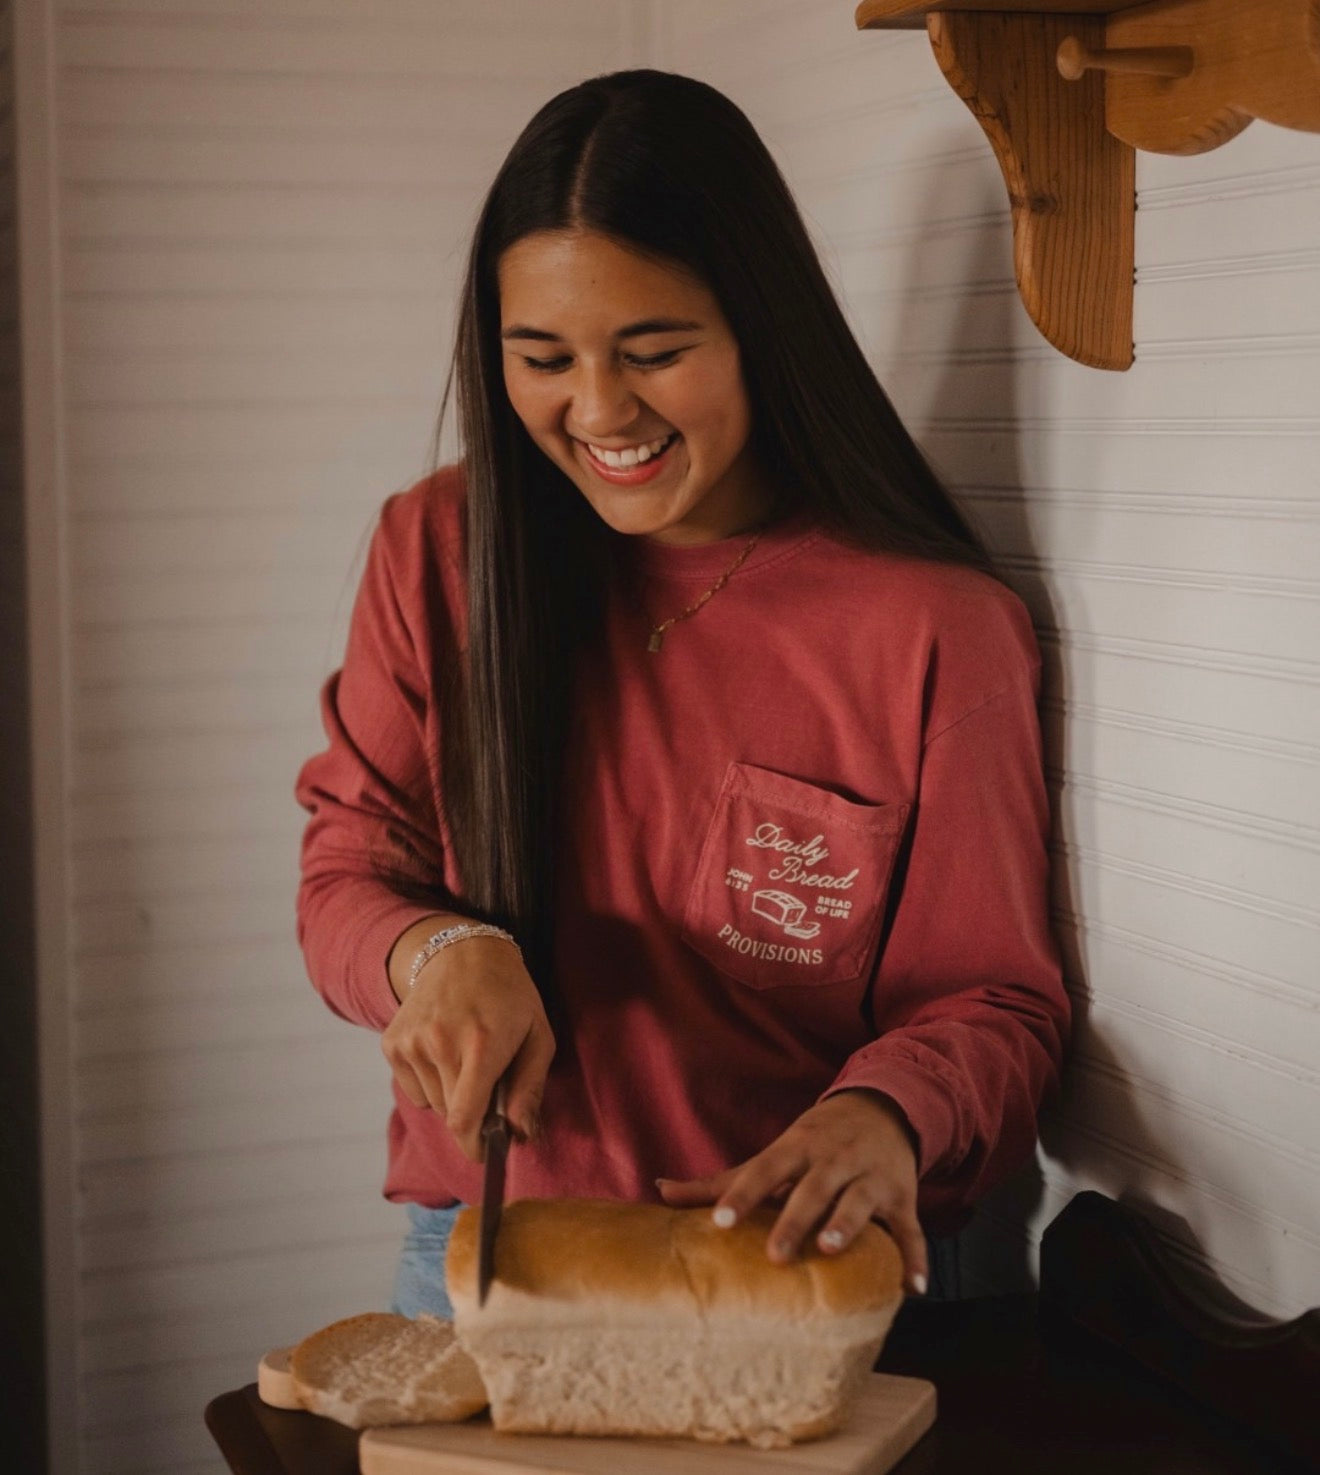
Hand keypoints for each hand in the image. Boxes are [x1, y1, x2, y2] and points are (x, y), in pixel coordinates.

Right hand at [380, 931, 553, 1159]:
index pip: (464, 1118)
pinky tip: (444, 1052)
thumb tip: (519, 1136)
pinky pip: (413, 1090)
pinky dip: (430, 1083)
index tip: (486, 1152)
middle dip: (472, 1116)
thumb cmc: (510, 998)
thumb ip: (530, 1088)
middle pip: (450, 1115)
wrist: (463, 954)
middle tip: (488, 1087)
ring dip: (451, 1096)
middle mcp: (440, 1043)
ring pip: (432, 1104)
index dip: (474, 1146)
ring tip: (466, 1059)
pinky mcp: (392, 1042)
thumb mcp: (538, 1036)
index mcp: (481, 1044)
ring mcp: (411, 1042)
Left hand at [656, 1089, 927, 1294]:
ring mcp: (870, 1177)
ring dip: (848, 1225)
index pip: (765, 1170)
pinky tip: (912, 1287)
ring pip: (860, 1201)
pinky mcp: (903, 1196)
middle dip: (795, 1218)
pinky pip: (911, 1229)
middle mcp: (834, 1159)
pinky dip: (915, 1257)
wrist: (882, 1107)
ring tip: (831, 1250)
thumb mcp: (773, 1152)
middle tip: (776, 1255)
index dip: (743, 1194)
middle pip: (813, 1188)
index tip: (720, 1221)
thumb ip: (721, 1179)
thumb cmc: (812, 1141)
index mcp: (797, 1148)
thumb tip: (659, 1190)